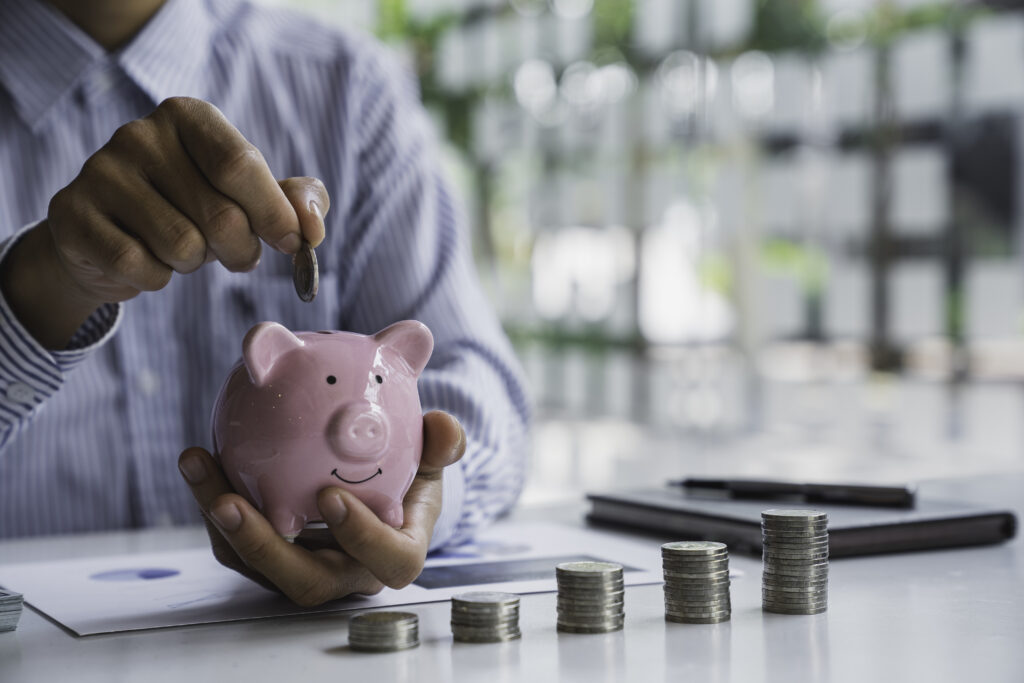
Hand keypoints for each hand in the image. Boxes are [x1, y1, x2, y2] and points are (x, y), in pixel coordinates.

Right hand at [1, 96, 329, 348]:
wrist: (110, 238)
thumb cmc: (195, 210)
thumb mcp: (252, 196)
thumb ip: (296, 201)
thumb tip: (312, 228)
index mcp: (188, 116)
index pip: (241, 164)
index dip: (274, 214)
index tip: (294, 243)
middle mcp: (139, 134)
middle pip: (220, 214)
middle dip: (242, 250)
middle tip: (237, 253)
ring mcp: (100, 172)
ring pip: (182, 246)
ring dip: (195, 264)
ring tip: (183, 249)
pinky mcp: (73, 215)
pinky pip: (141, 267)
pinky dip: (156, 278)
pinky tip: (147, 260)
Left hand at [177, 411, 466, 605]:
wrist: (374, 490)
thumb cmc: (407, 474)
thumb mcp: (431, 457)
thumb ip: (442, 443)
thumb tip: (444, 426)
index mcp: (394, 552)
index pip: (387, 561)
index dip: (361, 538)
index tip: (332, 496)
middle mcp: (346, 573)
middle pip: (304, 581)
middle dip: (263, 547)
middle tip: (230, 503)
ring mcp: (303, 569)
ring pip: (256, 563)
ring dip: (221, 520)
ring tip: (199, 464)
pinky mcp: (268, 559)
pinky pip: (234, 542)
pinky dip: (212, 502)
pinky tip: (201, 459)